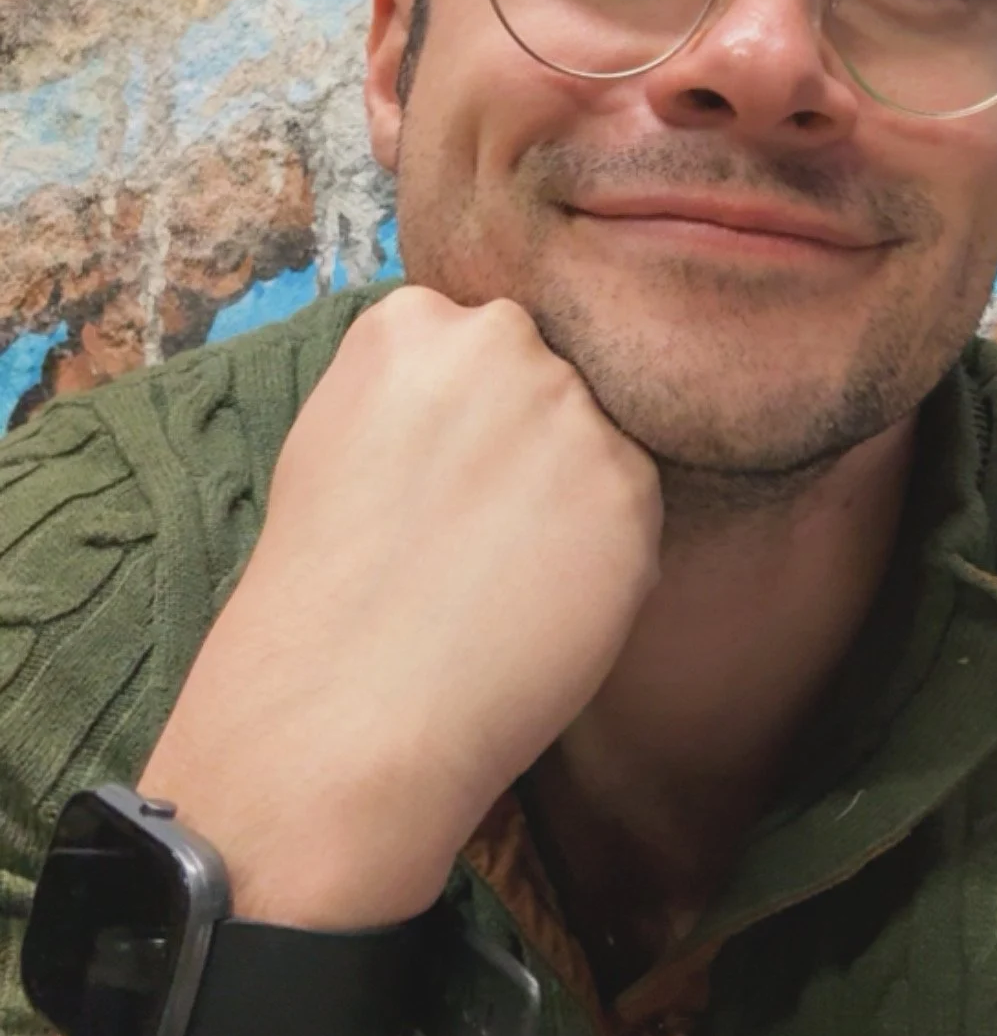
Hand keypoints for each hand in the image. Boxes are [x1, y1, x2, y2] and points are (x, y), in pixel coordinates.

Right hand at [142, 287, 662, 924]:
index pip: (483, 338)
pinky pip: (632, 511)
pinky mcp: (630, 487)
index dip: (471, 419)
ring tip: (499, 577)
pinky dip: (604, 558)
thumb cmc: (324, 594)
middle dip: (529, 442)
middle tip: (473, 532)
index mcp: (411, 320)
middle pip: (550, 377)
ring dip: (571, 498)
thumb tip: (495, 379)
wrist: (344, 715)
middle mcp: (500, 341)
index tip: (441, 478)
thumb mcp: (340, 438)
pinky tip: (535, 605)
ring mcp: (571, 411)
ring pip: (598, 443)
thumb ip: (422, 386)